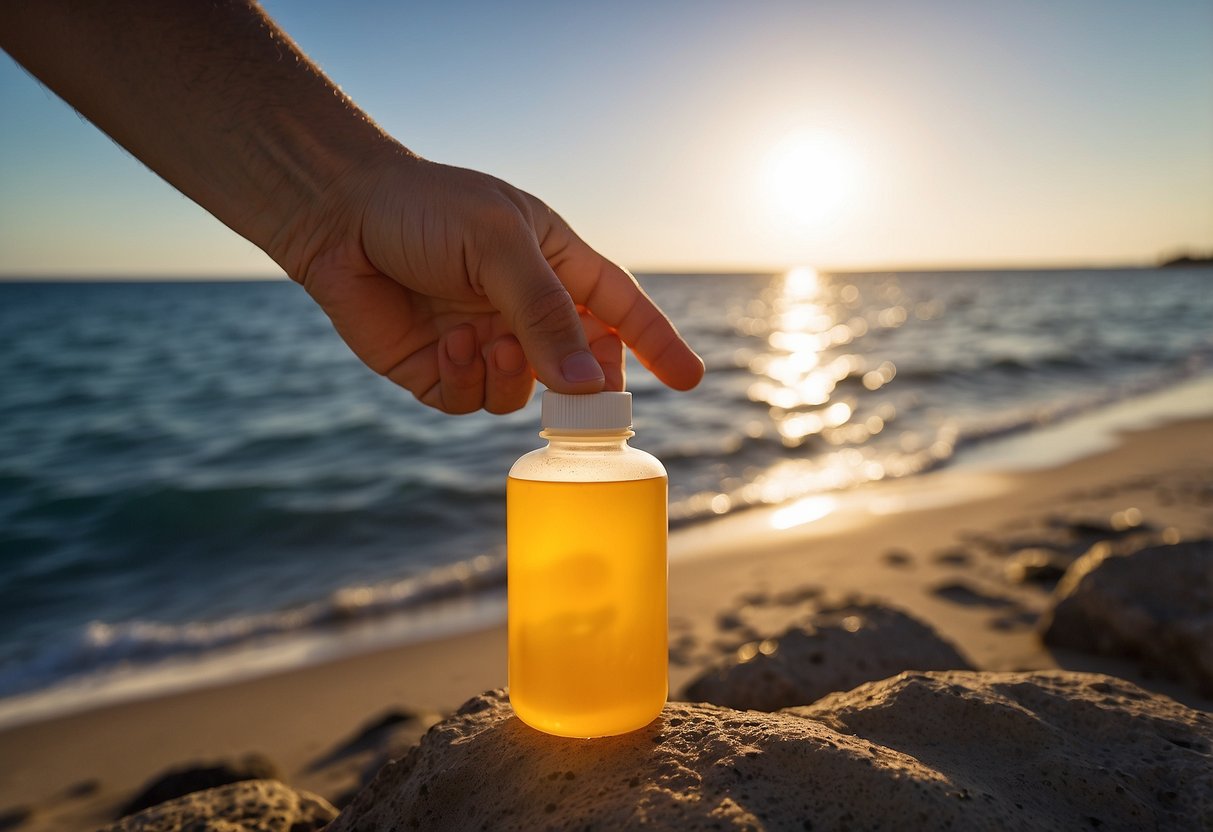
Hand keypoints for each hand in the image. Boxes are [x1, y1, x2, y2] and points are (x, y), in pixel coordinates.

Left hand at [288, 153, 704, 413]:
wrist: (337, 217)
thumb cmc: (425, 210)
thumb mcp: (499, 246)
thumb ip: (545, 312)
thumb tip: (586, 382)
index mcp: (554, 263)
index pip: (619, 308)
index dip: (656, 342)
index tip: (689, 379)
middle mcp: (524, 308)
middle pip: (580, 364)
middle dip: (584, 385)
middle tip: (585, 398)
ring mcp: (484, 343)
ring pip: (526, 394)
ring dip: (513, 375)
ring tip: (482, 339)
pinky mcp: (440, 371)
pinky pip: (473, 402)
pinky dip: (466, 380)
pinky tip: (446, 346)